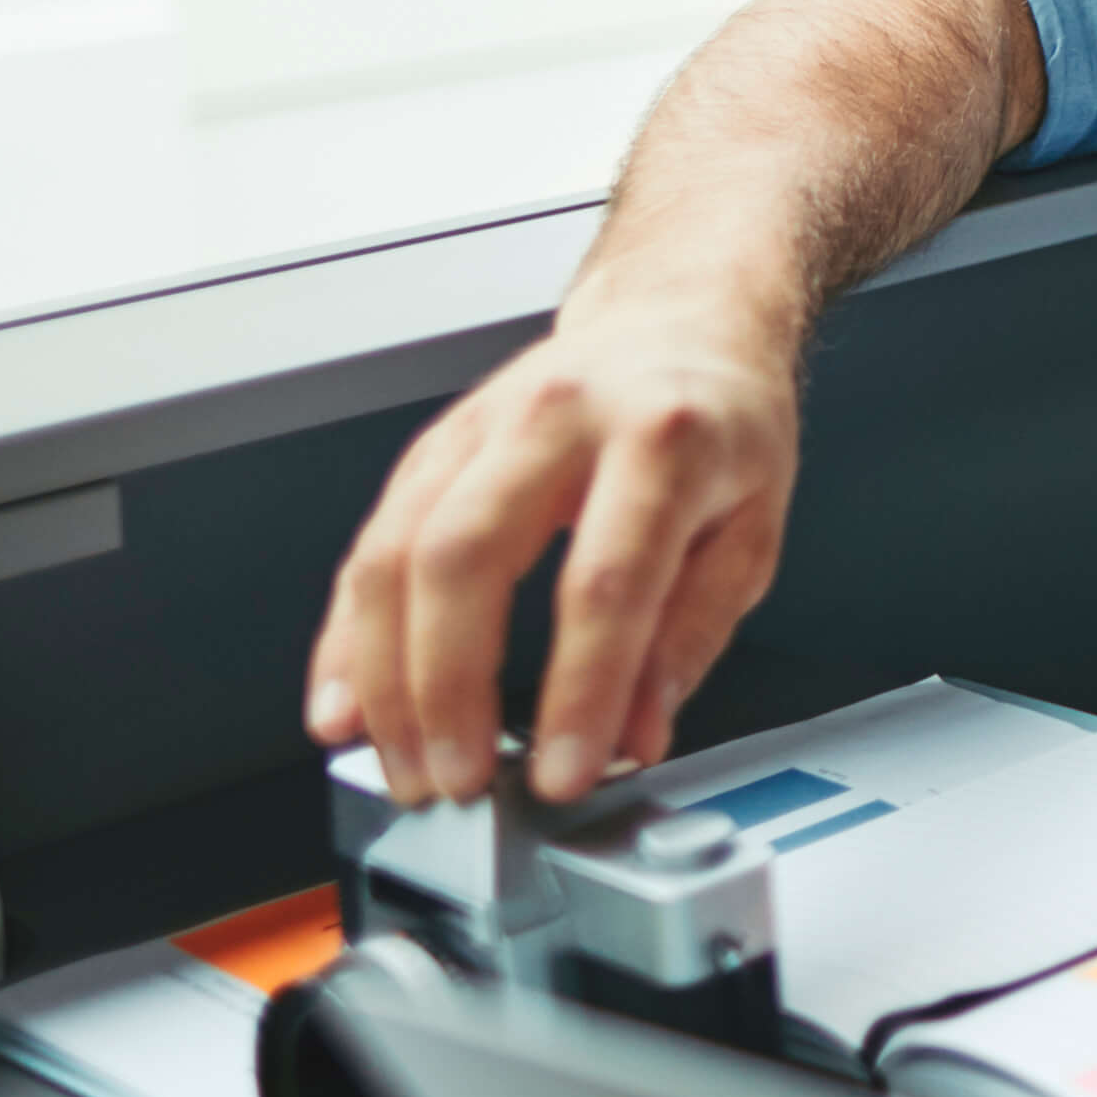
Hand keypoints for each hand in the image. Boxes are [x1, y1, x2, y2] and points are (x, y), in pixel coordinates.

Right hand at [304, 299, 799, 805]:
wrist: (681, 314)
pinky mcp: (435, 445)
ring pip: (397, 551)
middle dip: (447, 689)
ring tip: (406, 765)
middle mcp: (560, 419)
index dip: (577, 691)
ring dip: (384, 678)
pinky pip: (371, 544)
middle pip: (467, 557)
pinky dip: (348, 637)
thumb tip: (634, 737)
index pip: (605, 582)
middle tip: (458, 782)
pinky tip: (343, 705)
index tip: (561, 774)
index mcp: (662, 437)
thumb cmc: (721, 420)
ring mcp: (484, 425)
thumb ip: (689, 638)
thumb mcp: (752, 529)